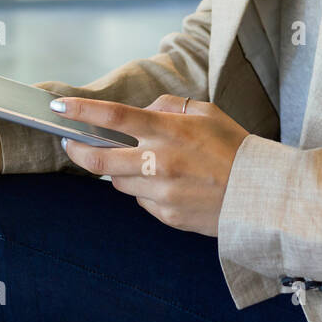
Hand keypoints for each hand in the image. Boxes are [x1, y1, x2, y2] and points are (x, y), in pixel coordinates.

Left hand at [55, 94, 249, 236]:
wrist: (261, 194)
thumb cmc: (235, 147)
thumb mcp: (206, 112)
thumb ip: (169, 107)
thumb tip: (143, 112)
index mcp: (168, 131)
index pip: (113, 117)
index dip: (81, 112)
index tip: (59, 108)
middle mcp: (159, 162)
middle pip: (98, 160)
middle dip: (76, 150)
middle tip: (70, 143)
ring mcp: (161, 192)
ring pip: (117, 182)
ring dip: (118, 170)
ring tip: (139, 162)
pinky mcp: (166, 215)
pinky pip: (141, 200)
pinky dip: (144, 189)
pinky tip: (166, 183)